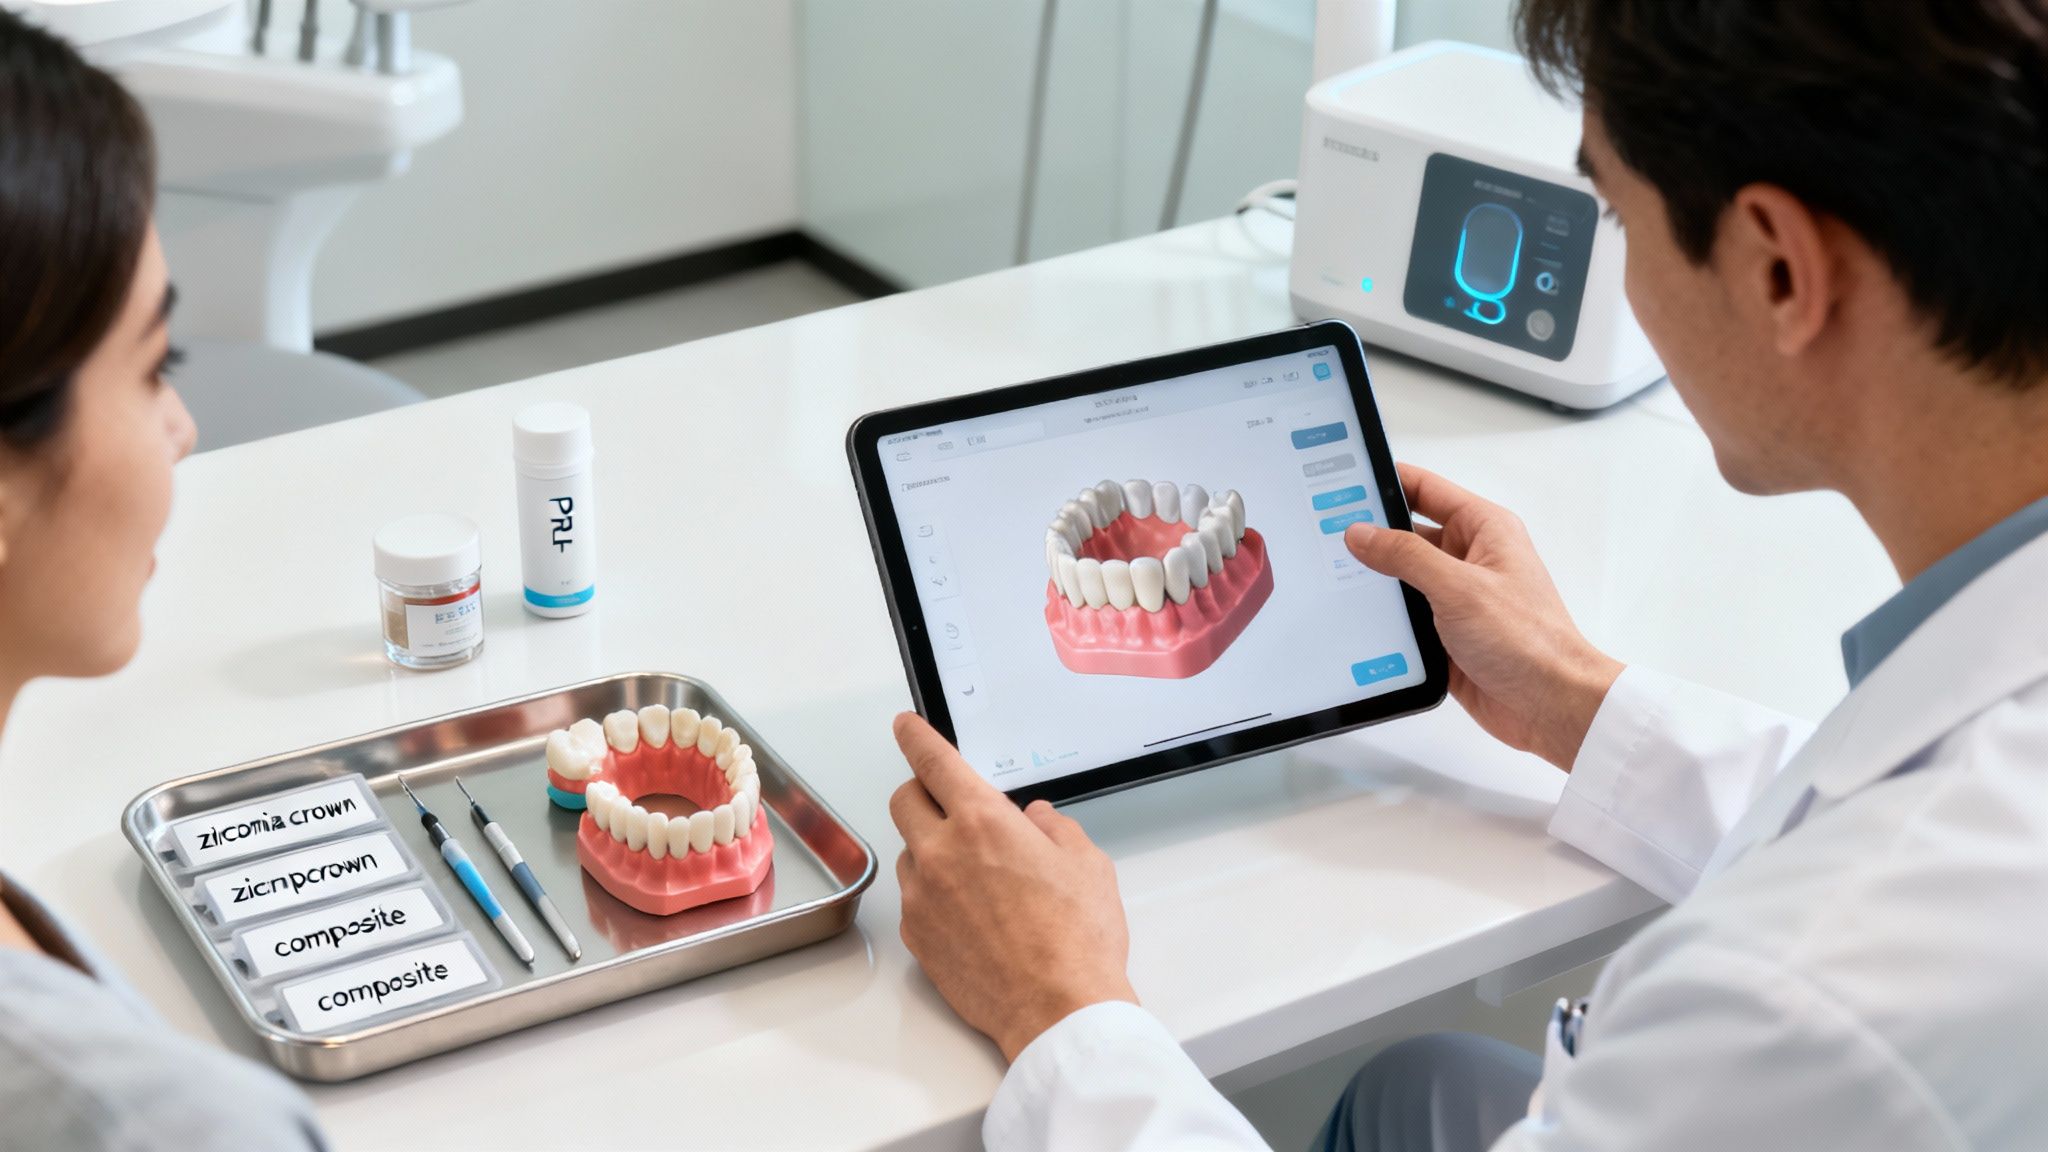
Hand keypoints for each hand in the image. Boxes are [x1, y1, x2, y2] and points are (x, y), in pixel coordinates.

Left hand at [889, 713, 1137, 1060]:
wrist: (1057, 1009)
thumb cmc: (1077, 940)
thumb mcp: (1086, 865)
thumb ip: (1054, 828)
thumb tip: (1035, 819)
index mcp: (983, 822)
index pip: (932, 761)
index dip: (915, 737)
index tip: (906, 726)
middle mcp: (941, 853)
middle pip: (904, 800)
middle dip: (922, 793)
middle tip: (950, 806)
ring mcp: (922, 896)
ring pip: (909, 852)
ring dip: (931, 849)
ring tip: (976, 878)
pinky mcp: (917, 935)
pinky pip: (914, 898)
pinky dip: (934, 893)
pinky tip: (971, 915)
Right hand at [1345, 463, 1623, 769]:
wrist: (1549, 705)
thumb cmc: (1529, 642)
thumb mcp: (1459, 587)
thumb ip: (1405, 556)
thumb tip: (1363, 534)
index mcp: (1485, 530)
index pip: (1426, 489)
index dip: (1388, 482)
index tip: (1349, 483)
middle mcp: (1471, 559)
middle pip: (1408, 534)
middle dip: (1372, 535)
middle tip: (1328, 533)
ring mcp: (1458, 597)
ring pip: (1402, 578)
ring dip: (1376, 581)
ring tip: (1335, 577)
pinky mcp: (1447, 633)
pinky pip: (1405, 616)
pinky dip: (1384, 618)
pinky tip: (1358, 618)